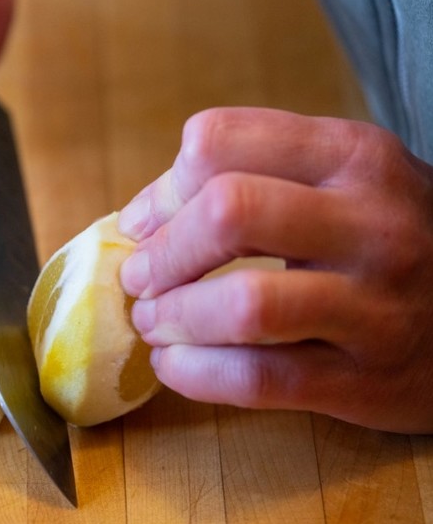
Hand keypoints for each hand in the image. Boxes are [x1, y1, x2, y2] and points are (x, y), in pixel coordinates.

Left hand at [118, 107, 432, 433]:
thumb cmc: (383, 239)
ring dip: (174, 317)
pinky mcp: (366, 381)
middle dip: (162, 253)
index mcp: (352, 156)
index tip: (143, 225)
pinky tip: (174, 366)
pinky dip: (194, 374)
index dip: (162, 189)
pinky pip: (258, 379)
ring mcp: (376, 306)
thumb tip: (140, 218)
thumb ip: (248, 180)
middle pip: (228, 212)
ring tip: (154, 323)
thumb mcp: (338, 182)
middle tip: (140, 278)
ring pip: (244, 304)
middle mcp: (372, 222)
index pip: (220, 142)